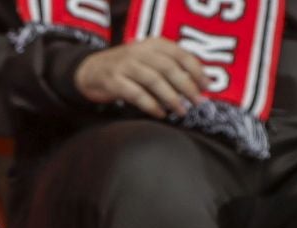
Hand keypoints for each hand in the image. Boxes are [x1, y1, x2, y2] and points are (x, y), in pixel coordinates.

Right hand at [75, 38, 207, 118]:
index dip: (196, 71)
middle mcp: (140, 51)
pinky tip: (160, 113)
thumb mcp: (148, 60)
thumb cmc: (127, 70)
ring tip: (181, 111)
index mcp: (154, 44)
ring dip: (170, 98)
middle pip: (169, 68)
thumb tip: (197, 85)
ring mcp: (125, 65)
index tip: (206, 87)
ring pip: (154, 81)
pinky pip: (136, 94)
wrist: (90, 71)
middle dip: (187, 86)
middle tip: (198, 102)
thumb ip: (169, 67)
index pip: (181, 54)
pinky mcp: (113, 81)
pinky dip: (150, 105)